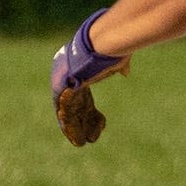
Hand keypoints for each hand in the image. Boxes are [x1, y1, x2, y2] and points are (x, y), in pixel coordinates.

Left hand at [50, 9, 129, 146]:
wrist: (102, 41)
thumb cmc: (111, 48)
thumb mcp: (116, 59)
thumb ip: (119, 66)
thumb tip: (125, 71)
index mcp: (79, 71)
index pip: (82, 96)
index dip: (91, 111)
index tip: (102, 121)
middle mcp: (67, 78)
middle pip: (74, 106)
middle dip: (83, 123)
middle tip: (90, 138)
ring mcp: (61, 84)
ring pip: (67, 112)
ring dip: (75, 129)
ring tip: (82, 143)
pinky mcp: (60, 90)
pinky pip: (64, 114)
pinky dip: (71, 128)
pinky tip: (78, 139)